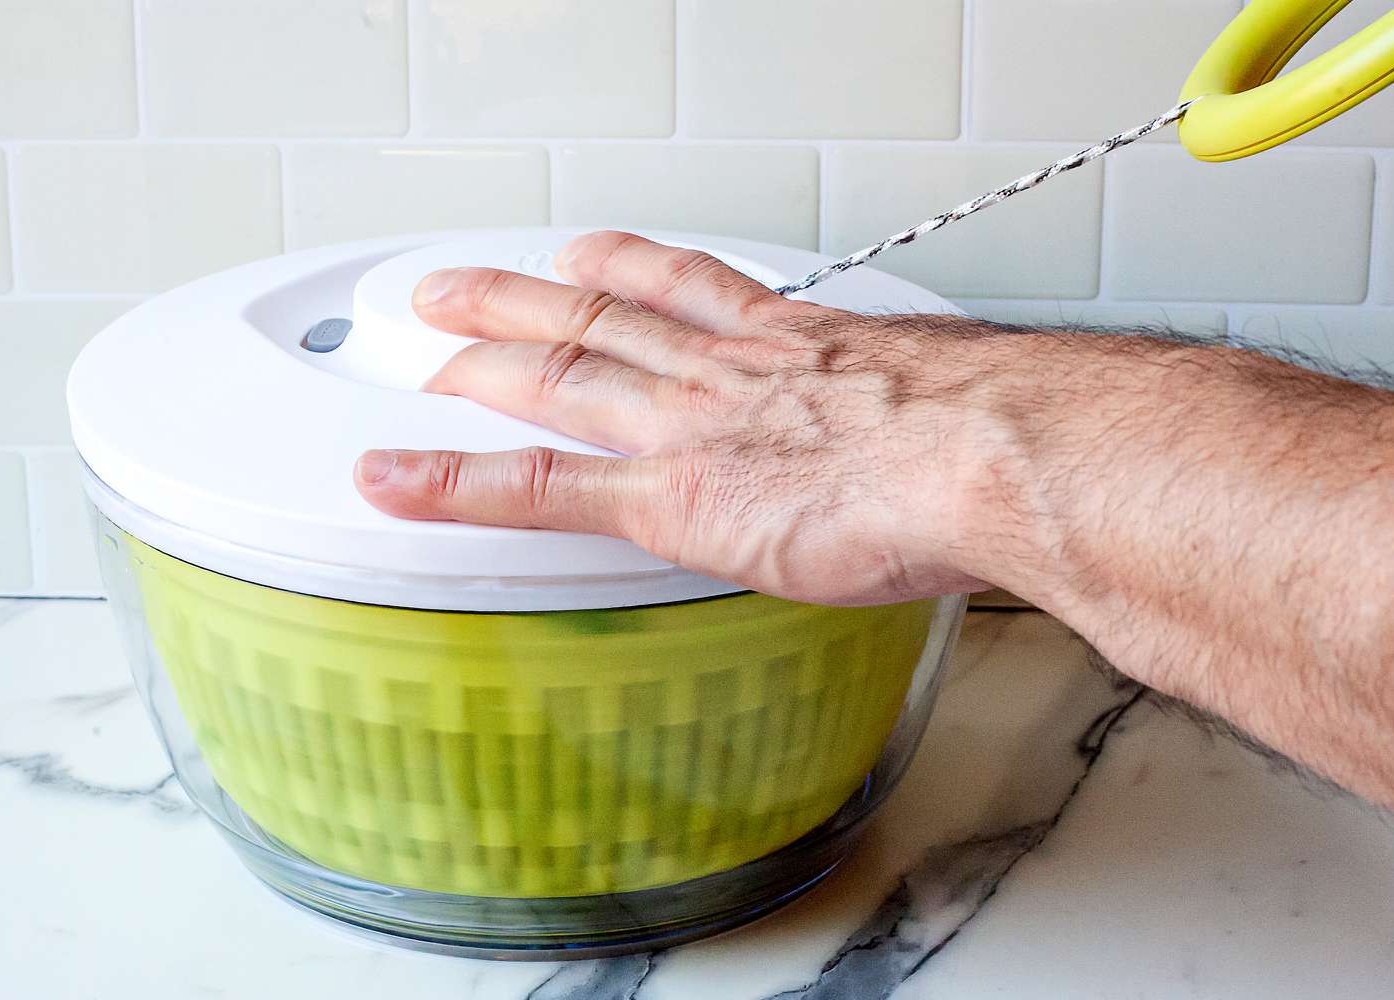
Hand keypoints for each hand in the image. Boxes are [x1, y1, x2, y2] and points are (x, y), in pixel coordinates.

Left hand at [354, 231, 993, 604]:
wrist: (989, 456)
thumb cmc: (993, 437)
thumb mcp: (960, 412)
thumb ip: (933, 431)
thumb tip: (970, 465)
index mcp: (794, 346)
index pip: (688, 291)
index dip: (629, 268)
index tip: (595, 256)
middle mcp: (726, 372)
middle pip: (601, 316)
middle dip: (527, 298)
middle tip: (469, 287)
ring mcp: (686, 429)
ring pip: (557, 378)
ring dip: (481, 363)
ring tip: (425, 354)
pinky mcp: (667, 498)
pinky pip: (538, 488)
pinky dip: (459, 482)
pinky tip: (400, 479)